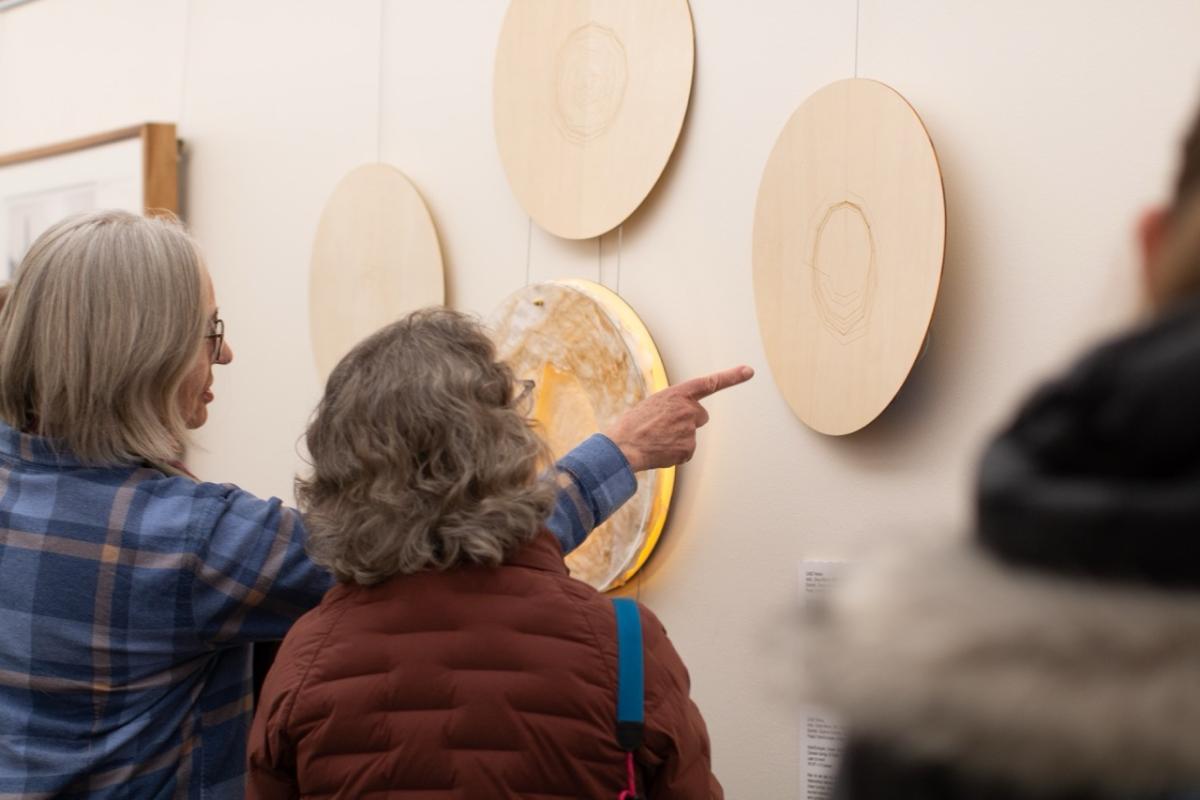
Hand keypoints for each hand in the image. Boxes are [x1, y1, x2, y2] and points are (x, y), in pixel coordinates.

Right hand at [604, 365, 754, 470]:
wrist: (623, 446)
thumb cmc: (633, 424)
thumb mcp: (653, 404)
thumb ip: (674, 405)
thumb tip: (684, 417)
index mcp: (677, 394)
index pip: (709, 383)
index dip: (731, 377)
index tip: (748, 371)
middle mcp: (688, 410)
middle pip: (701, 415)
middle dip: (689, 421)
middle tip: (665, 427)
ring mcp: (690, 430)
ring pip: (691, 435)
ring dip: (678, 438)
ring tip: (657, 439)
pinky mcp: (688, 449)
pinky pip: (686, 451)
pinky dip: (675, 453)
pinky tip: (659, 450)